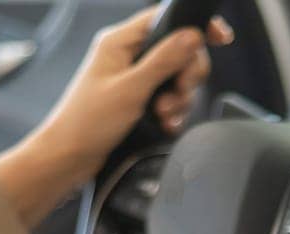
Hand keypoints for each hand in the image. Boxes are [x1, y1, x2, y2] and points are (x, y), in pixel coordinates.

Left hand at [0, 5, 233, 224]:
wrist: (69, 158)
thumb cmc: (87, 122)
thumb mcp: (131, 89)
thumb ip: (163, 61)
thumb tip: (192, 35)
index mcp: (120, 41)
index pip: (166, 18)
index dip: (194, 25)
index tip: (220, 38)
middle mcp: (128, 55)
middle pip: (179, 50)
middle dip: (186, 74)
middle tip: (178, 92)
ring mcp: (134, 78)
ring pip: (176, 78)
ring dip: (179, 99)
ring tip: (163, 115)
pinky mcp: (138, 100)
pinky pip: (169, 99)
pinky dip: (172, 113)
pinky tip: (163, 125)